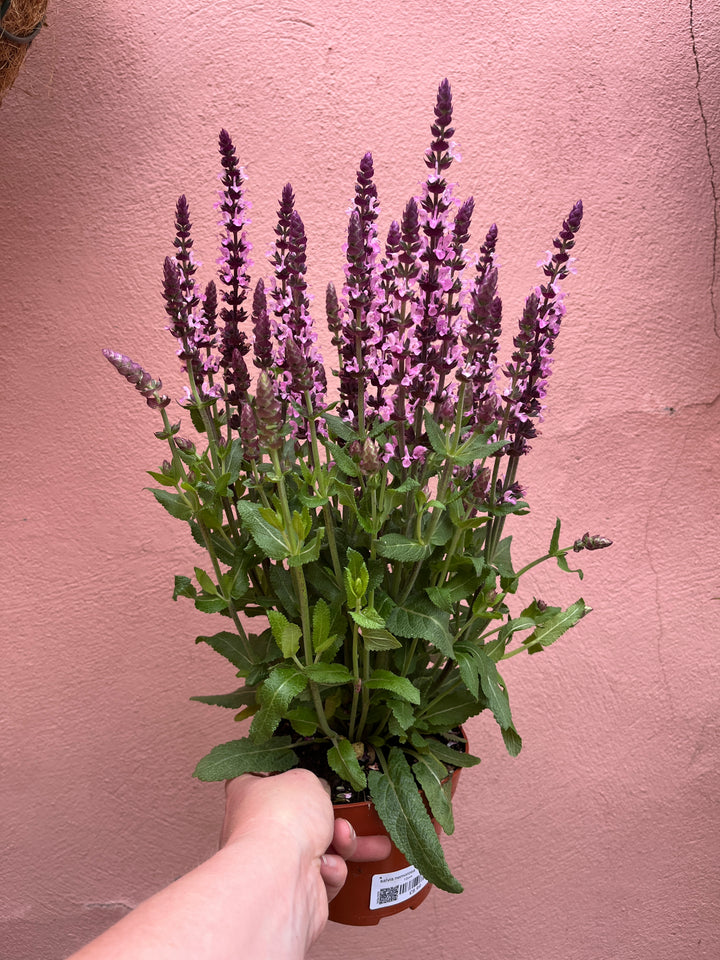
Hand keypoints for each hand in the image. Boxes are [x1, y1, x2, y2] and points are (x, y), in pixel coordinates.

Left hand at [220, 771, 390, 904]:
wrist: (282, 878)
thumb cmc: (280, 823)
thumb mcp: (304, 779)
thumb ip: (312, 782)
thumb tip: (318, 791)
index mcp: (247, 795)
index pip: (256, 778)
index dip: (277, 774)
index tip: (296, 771)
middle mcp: (258, 829)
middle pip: (300, 817)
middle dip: (330, 817)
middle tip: (342, 816)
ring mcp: (275, 862)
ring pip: (318, 847)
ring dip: (340, 843)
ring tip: (344, 839)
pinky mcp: (294, 888)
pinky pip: (323, 875)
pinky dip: (332, 871)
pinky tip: (326, 867)